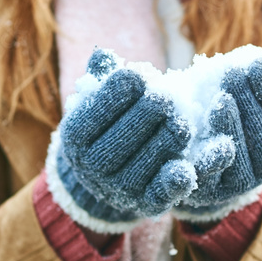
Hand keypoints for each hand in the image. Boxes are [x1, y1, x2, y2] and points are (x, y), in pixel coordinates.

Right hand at [47, 48, 197, 232]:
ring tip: (184, 121)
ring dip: (171, 137)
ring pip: (150, 158)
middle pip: (127, 134)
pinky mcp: (146, 205)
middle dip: (151, 112)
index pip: (99, 108)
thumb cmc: (106, 126)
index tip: (140, 75)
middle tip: (169, 98)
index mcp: (75, 136)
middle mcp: (92, 166)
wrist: (106, 178)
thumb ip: (101, 78)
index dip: (121, 89)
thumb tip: (103, 55)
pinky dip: (175, 180)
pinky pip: (162, 192)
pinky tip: (187, 165)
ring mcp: (119, 188)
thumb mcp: (97, 101)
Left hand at [174, 56, 261, 221]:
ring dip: (231, 128)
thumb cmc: (228, 107)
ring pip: (241, 160)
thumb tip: (257, 61)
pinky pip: (209, 175)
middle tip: (233, 74)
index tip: (258, 62)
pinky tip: (201, 128)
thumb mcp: (245, 93)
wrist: (198, 147)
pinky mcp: (209, 191)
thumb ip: (253, 80)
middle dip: (250, 104)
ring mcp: (240, 182)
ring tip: (221, 100)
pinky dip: (208, 155)